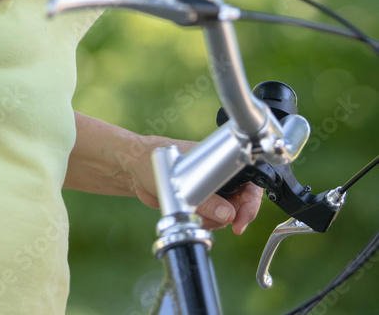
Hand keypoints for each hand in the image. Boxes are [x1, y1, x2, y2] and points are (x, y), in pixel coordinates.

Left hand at [127, 136, 263, 234]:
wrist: (136, 170)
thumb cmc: (156, 162)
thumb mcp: (180, 181)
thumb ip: (205, 199)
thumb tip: (228, 215)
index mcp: (218, 161)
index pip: (248, 180)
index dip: (251, 201)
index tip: (241, 220)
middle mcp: (217, 176)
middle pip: (241, 201)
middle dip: (233, 216)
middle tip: (223, 225)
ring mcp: (210, 190)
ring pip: (227, 214)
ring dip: (216, 221)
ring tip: (197, 214)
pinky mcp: (200, 203)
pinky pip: (213, 219)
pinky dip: (206, 223)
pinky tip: (193, 217)